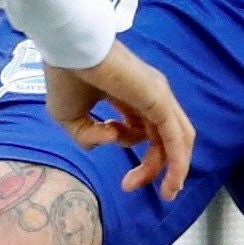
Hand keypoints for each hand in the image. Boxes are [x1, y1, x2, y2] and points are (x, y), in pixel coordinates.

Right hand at [47, 41, 191, 199]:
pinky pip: (176, 137)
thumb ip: (89, 136)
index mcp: (131, 95)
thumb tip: (111, 139)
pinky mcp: (160, 100)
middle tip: (129, 186)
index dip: (129, 147)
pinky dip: (178, 162)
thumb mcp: (70, 118)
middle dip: (152, 167)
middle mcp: (151, 95)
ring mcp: (159, 96)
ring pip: (178, 140)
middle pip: (164, 138)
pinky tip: (172, 181)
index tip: (105, 148)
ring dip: (173, 170)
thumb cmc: (65, 77)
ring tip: (165, 193)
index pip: (146, 127)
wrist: (68, 51)